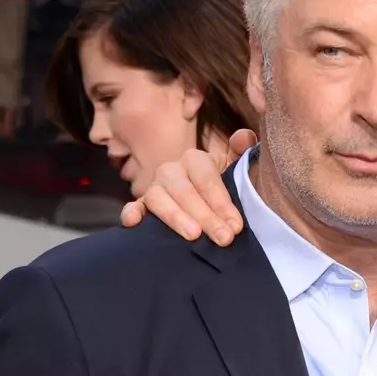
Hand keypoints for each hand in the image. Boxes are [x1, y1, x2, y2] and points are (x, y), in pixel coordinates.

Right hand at [119, 132, 254, 240]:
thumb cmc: (225, 189)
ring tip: (193, 235)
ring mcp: (155, 187)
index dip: (222, 202)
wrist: (207, 206)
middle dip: (206, 216)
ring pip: (158, 198)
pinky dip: (131, 212)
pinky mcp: (142, 205)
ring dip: (176, 217)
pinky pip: (133, 206)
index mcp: (195, 159)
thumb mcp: (237, 171)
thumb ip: (243, 153)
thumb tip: (244, 137)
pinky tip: (133, 223)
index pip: (206, 178)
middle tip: (224, 238)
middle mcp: (172, 170)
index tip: (236, 226)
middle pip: (185, 191)